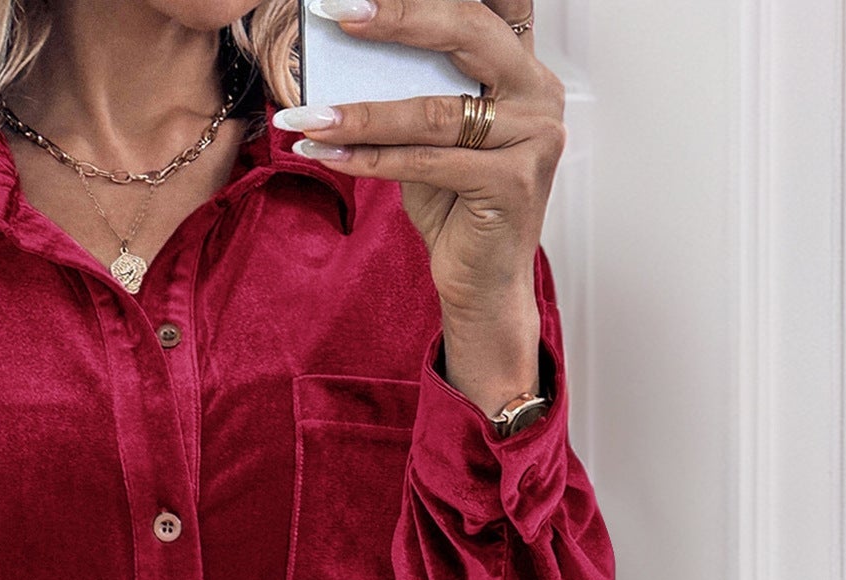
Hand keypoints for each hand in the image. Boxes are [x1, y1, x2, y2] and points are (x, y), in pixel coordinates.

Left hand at [277, 0, 565, 412]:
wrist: (482, 286)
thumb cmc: (457, 209)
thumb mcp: (432, 139)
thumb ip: (411, 93)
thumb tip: (349, 56)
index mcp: (524, 70)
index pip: (482, 9)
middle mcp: (539, 94)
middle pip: (465, 32)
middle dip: (396, 19)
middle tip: (335, 14)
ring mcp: (534, 139)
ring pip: (433, 111)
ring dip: (360, 113)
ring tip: (306, 116)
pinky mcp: (512, 183)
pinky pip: (425, 161)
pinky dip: (369, 159)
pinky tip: (325, 154)